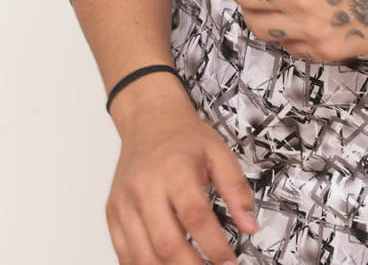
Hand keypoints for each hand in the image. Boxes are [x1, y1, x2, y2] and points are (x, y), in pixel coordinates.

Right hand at [106, 89, 257, 264]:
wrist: (149, 120)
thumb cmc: (184, 137)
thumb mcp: (219, 153)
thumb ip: (237, 189)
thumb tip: (250, 225)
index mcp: (175, 169)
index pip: (196, 217)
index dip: (215, 246)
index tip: (229, 262)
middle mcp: (146, 187)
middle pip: (167, 242)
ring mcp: (125, 203)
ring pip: (142, 254)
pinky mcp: (113, 214)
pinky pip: (123, 253)